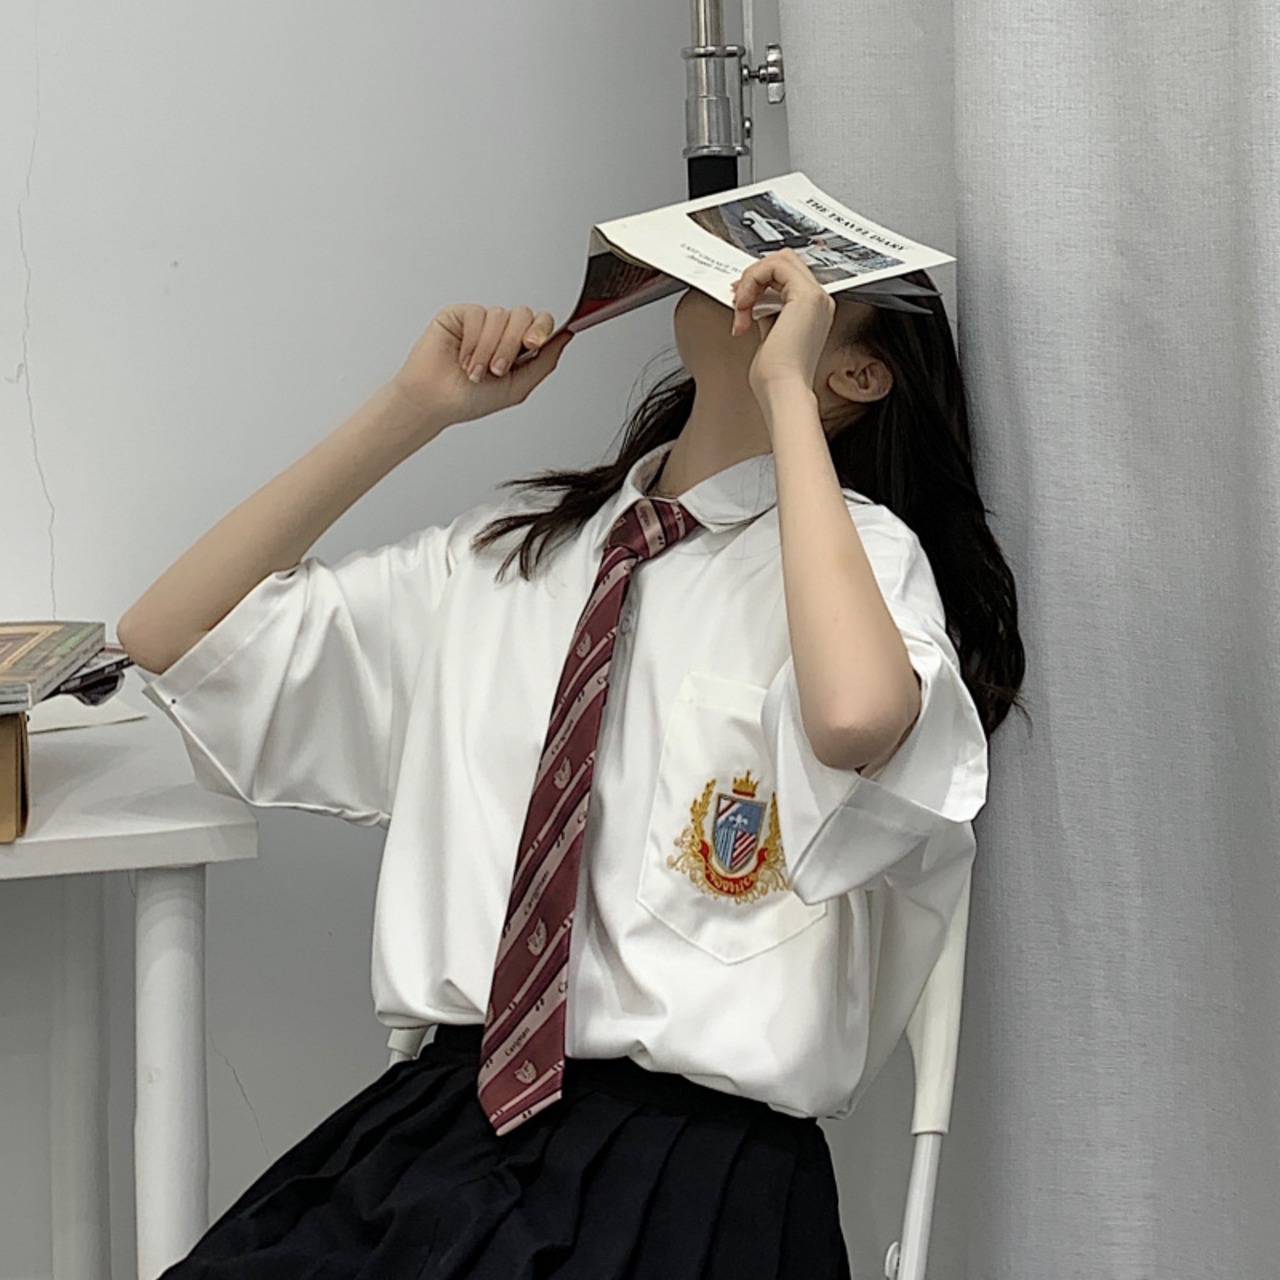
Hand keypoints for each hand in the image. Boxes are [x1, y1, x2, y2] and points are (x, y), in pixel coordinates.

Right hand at [391, 304, 572, 426]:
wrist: (435, 402)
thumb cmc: (470, 400)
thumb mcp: (518, 387)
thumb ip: (545, 362)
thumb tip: (567, 336)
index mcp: (518, 347)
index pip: (540, 323)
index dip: (541, 329)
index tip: (533, 344)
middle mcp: (501, 332)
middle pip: (523, 315)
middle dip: (512, 345)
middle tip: (498, 369)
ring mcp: (481, 322)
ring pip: (500, 316)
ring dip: (490, 349)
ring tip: (476, 372)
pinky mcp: (460, 315)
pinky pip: (478, 314)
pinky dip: (473, 341)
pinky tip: (464, 359)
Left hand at [729, 249, 835, 401]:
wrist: (782, 390)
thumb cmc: (776, 377)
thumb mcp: (769, 333)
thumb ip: (767, 311)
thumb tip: (754, 299)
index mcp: (813, 310)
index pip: (787, 275)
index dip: (760, 281)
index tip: (741, 301)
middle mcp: (819, 301)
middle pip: (785, 260)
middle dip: (755, 276)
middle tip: (739, 301)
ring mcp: (816, 296)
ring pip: (779, 259)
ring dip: (752, 280)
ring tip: (741, 309)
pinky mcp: (806, 295)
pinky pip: (774, 266)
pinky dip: (752, 282)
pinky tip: (745, 306)